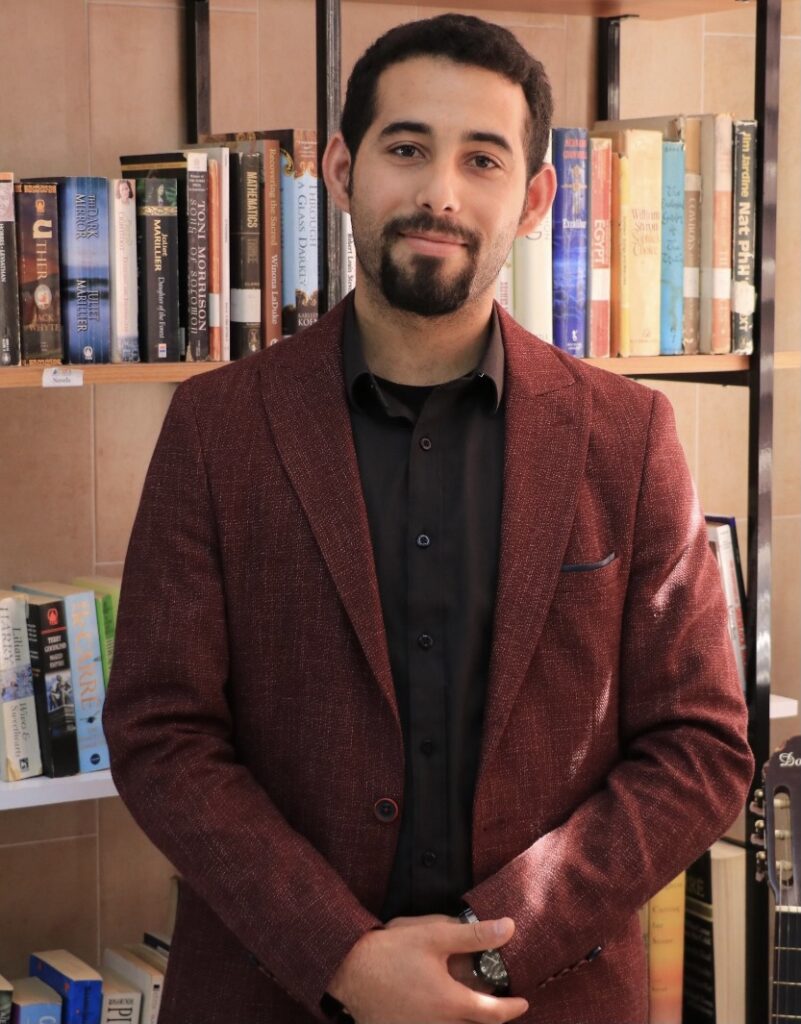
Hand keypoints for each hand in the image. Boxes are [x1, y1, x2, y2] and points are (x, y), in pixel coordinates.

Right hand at [326, 915, 527, 1023]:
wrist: (348, 971)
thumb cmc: (390, 952)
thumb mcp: (434, 935)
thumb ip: (474, 935)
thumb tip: (508, 928)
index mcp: (452, 1004)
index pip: (494, 1014)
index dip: (512, 1008)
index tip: (523, 1001)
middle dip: (490, 1017)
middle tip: (497, 1002)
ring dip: (465, 1020)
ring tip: (467, 1003)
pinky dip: (444, 1021)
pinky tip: (438, 1006)